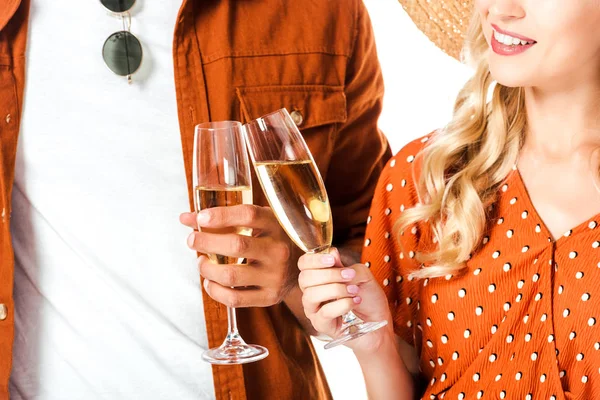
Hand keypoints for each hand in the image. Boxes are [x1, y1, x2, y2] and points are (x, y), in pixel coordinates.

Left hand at [180, 205, 302, 307]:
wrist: (304, 268)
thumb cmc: (272, 240)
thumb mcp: (258, 223)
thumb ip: (224, 219)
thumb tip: (185, 218)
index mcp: (277, 225)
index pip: (248, 215)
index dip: (221, 215)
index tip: (200, 218)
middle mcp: (279, 250)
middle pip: (237, 245)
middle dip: (207, 242)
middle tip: (192, 240)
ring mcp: (275, 276)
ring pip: (232, 275)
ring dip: (207, 269)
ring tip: (201, 262)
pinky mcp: (270, 297)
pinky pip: (235, 299)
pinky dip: (215, 291)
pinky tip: (209, 282)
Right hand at [298, 248, 392, 352]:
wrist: (379, 323)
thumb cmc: (369, 299)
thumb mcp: (361, 275)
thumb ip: (345, 265)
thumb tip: (331, 252)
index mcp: (318, 278)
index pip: (303, 264)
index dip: (314, 259)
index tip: (332, 258)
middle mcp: (312, 293)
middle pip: (305, 278)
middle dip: (329, 274)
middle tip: (350, 275)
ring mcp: (314, 310)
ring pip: (312, 295)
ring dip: (336, 289)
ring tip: (354, 290)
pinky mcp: (321, 325)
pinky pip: (324, 312)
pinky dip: (341, 304)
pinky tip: (355, 301)